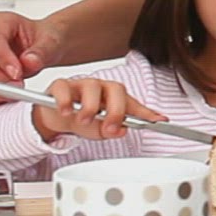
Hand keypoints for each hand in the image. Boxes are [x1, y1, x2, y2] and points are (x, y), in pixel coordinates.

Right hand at [0, 11, 65, 105]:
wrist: (44, 48)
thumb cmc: (45, 39)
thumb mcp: (52, 41)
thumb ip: (42, 51)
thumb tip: (29, 62)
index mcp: (1, 22)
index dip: (2, 59)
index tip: (17, 74)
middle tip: (17, 87)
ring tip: (14, 93)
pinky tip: (4, 98)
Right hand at [33, 78, 163, 141]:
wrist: (55, 117)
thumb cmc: (82, 119)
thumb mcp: (99, 130)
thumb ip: (111, 130)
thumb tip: (121, 130)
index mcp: (115, 98)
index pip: (133, 104)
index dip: (147, 113)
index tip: (160, 121)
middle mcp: (101, 88)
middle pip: (116, 89)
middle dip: (115, 109)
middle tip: (109, 126)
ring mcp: (81, 85)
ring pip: (92, 86)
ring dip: (90, 106)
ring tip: (85, 120)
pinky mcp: (61, 86)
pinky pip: (64, 87)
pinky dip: (65, 100)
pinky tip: (67, 112)